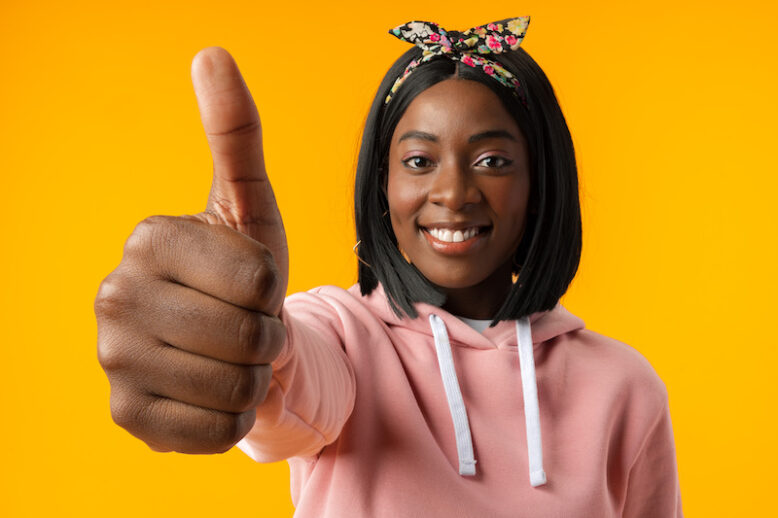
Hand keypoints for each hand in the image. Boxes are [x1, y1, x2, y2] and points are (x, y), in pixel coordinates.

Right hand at [94, 47, 287, 453]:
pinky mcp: (127, 418)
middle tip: (244, 325)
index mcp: (147, 241)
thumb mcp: (250, 205)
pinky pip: (219, 431)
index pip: (257, 278)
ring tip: (231, 357)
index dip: (274, 288)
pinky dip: (236, 417)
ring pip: (237, 388)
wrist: (232, 343)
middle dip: (267, 337)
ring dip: (255, 376)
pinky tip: (212, 391)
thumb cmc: (244, 275)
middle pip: (248, 336)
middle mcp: (112, 297)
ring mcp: (113, 362)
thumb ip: (236, 133)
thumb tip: (212, 54)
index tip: (251, 284)